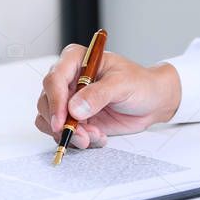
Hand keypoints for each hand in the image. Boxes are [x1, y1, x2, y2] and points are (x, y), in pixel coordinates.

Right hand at [35, 45, 181, 148]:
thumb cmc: (140, 84)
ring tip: (95, 136)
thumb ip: (99, 94)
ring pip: (51, 121)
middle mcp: (68, 79)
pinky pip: (65, 132)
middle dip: (62, 123)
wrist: (153, 101)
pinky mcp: (76, 118)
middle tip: (82, 135)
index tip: (62, 120)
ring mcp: (70, 100)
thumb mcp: (122, 84)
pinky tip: (98, 136)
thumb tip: (75, 108)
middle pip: (46, 102)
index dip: (55, 101)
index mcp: (76, 60)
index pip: (54, 79)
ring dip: (71, 133)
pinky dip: (78, 139)